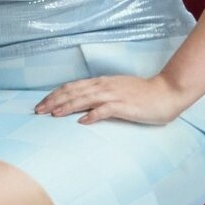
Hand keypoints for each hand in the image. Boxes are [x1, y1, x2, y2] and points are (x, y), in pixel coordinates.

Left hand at [35, 73, 187, 125]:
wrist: (167, 91)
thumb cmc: (142, 94)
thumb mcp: (116, 90)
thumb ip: (99, 95)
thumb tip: (80, 106)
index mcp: (100, 83)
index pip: (71, 87)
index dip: (54, 95)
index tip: (40, 104)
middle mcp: (104, 86)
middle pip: (73, 92)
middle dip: (53, 101)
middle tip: (37, 111)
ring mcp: (114, 95)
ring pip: (84, 98)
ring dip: (67, 106)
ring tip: (52, 114)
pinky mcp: (124, 105)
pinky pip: (105, 109)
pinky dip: (92, 115)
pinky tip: (81, 121)